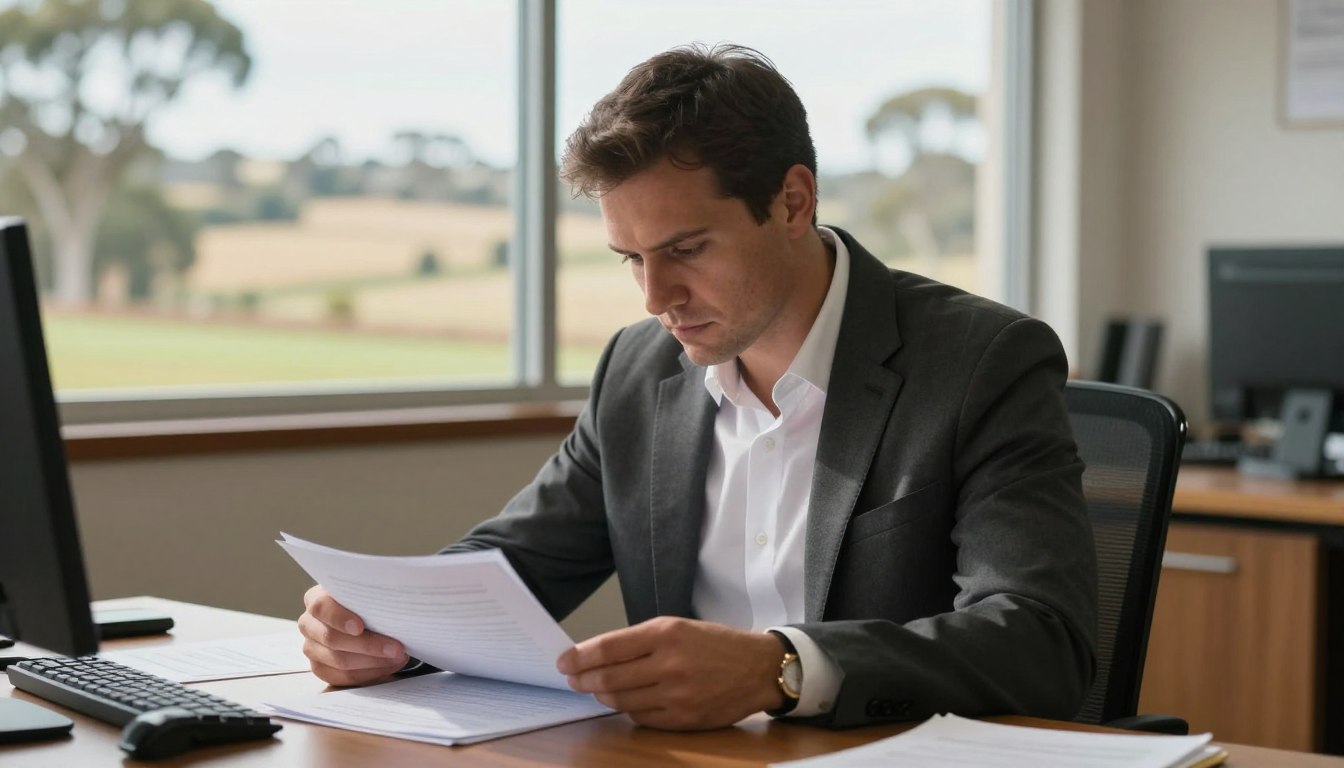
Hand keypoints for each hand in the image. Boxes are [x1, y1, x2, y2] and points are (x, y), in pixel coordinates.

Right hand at [298, 585, 407, 685]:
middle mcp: (309, 624)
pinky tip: (389, 666)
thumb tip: (394, 598)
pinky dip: (369, 674)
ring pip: (339, 661)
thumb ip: (373, 594)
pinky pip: (343, 677)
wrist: (365, 617)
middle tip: (397, 648)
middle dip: (368, 645)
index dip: (339, 618)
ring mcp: (312, 648)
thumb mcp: (368, 592)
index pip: (321, 607)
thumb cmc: (367, 601)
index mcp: (316, 599)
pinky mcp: (320, 668)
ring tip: (398, 657)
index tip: (360, 627)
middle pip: (332, 639)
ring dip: (373, 662)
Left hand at [556, 616, 785, 729]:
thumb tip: (599, 655)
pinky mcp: (683, 718)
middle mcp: (670, 663)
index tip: (564, 662)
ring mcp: (677, 695)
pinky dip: (627, 709)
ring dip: (602, 696)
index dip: (580, 657)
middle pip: (610, 678)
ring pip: (622, 700)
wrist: (758, 669)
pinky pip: (641, 717)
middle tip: (572, 679)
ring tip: (595, 690)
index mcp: (667, 633)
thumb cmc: (716, 644)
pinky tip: (625, 701)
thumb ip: (641, 640)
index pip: (610, 648)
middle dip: (584, 680)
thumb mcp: (679, 627)